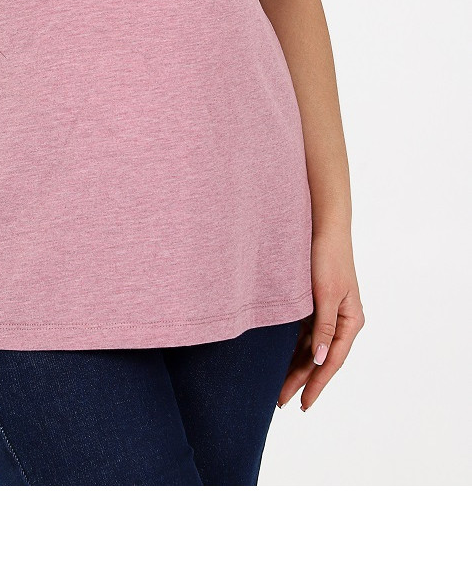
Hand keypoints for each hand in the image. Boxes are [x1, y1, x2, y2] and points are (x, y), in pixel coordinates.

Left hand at [278, 227, 364, 411]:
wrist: (321, 225)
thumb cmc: (327, 256)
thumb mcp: (325, 293)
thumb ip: (325, 327)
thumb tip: (323, 360)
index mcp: (351, 321)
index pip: (333, 361)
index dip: (318, 384)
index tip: (303, 403)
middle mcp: (341, 321)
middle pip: (320, 359)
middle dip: (301, 380)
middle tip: (282, 401)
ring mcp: (327, 313)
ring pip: (310, 348)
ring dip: (295, 367)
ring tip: (278, 387)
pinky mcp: (313, 304)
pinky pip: (304, 334)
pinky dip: (293, 348)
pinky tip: (280, 360)